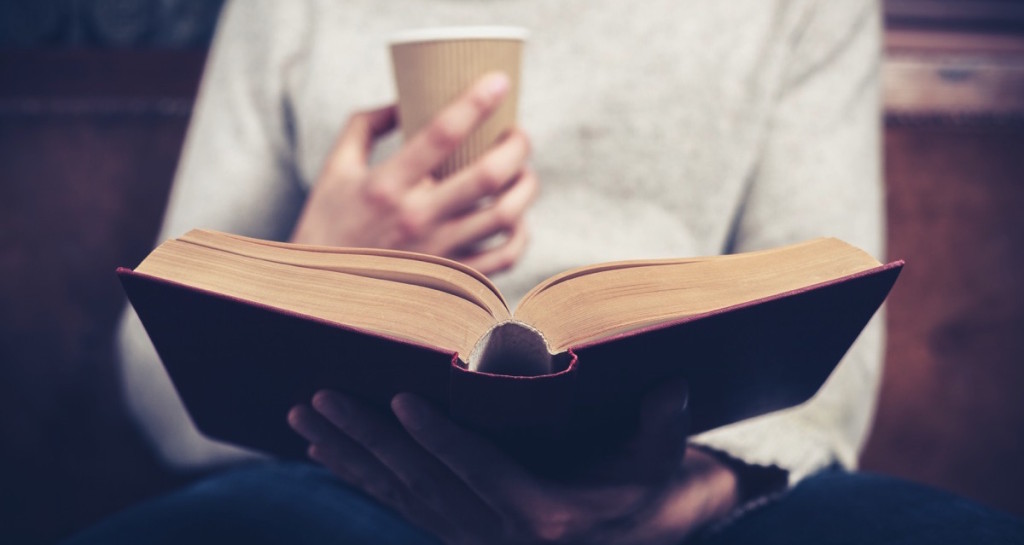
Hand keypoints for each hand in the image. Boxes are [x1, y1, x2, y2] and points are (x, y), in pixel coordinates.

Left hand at [288, 383, 740, 544]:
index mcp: (543, 517)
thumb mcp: (659, 461)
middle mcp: (496, 534)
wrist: (628, 535)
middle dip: (367, 438)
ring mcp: (469, 538)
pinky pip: (398, 503)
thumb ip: (662, 425)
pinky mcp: (454, 533)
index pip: (480, 470)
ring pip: (398, 494)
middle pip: (421, 480)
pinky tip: (322, 451)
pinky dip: (358, 476)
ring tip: (303, 418)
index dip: (439, 437)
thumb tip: (674, 385)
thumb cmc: (641, 488)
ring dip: (348, 454)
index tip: (400, 398)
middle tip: (320, 397)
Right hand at [290, 72, 538, 274]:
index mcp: (386, 184)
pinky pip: (505, 257)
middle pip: (488, 175)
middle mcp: (416, 218)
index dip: (476, 102)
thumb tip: (404, 99)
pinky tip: (516, 219)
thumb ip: (365, 126)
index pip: (440, 134)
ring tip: (524, 173)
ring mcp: (438, 252)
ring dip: (526, 186)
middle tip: (518, 134)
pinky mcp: (452, 278)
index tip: (499, 81)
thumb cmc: (329, 225)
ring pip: (505, 215)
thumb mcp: (335, 169)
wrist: (322, 294)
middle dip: (516, 146)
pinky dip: (521, 234)